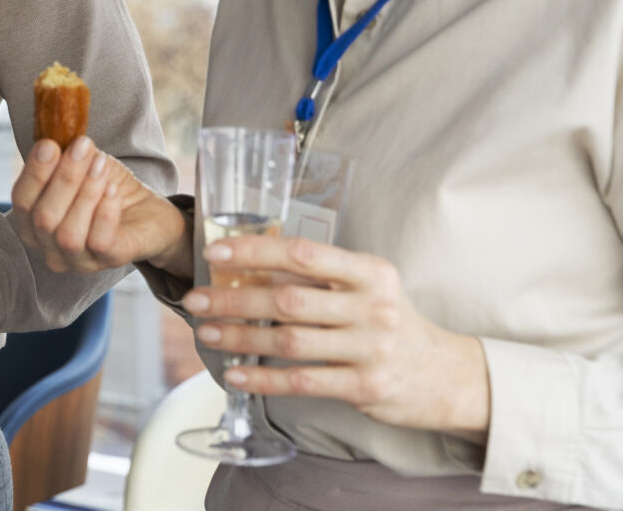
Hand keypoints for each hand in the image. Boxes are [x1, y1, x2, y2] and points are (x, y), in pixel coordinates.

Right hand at [10, 136, 190, 276]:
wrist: (145, 210)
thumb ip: (64, 155)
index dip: (33, 174)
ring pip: (68, 234)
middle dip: (64, 178)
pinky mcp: (107, 262)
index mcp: (33, 222)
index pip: (21, 202)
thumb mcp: (82, 165)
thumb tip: (56, 137)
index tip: (50, 145)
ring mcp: (77, 260)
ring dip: (85, 194)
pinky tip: (112, 191)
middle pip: (43, 218)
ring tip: (101, 166)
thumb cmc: (106, 187)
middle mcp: (49, 247)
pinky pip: (99, 242)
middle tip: (83, 147)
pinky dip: (105, 213)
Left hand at [186, 234, 489, 439]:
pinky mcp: (366, 387)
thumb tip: (248, 265)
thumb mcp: (366, 287)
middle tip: (194, 300)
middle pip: (288, 301)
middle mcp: (373, 307)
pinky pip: (303, 382)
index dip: (255, 251)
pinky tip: (235, 376)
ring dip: (240, 339)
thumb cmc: (389, 320)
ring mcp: (372, 349)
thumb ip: (319, 276)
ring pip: (289, 342)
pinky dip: (264, 380)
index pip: (303, 254)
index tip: (215, 252)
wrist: (445, 375)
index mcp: (370, 272)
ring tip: (206, 333)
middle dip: (233, 300)